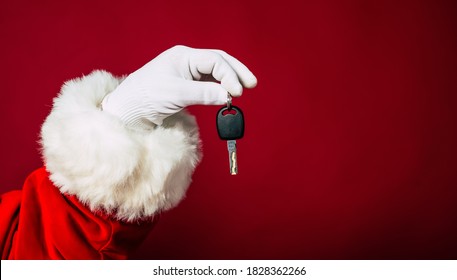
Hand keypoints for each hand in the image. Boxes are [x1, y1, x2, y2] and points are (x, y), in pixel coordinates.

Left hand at [101, 45, 256, 127]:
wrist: (129, 110)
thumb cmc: (145, 97)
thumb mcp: (176, 94)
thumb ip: (203, 93)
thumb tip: (227, 95)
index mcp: (183, 56)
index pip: (214, 61)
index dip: (229, 75)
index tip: (237, 92)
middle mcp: (187, 61)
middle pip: (219, 62)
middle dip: (236, 72)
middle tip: (252, 84)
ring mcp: (187, 73)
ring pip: (215, 72)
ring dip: (230, 80)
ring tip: (243, 90)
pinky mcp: (187, 86)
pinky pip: (209, 83)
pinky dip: (220, 88)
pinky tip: (228, 94)